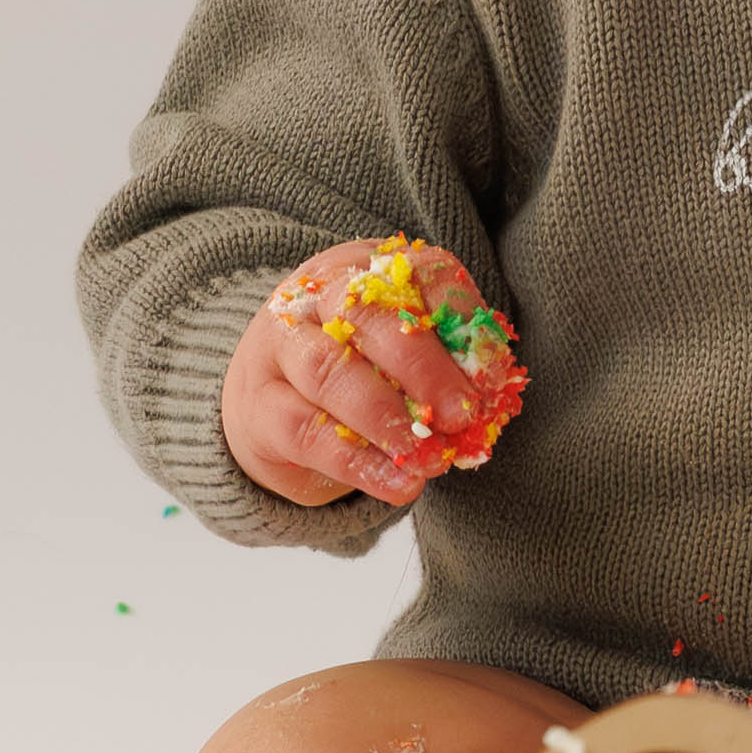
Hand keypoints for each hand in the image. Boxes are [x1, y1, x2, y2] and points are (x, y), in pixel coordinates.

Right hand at [220, 236, 529, 508]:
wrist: (273, 406)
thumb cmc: (361, 372)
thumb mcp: (403, 353)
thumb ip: (448, 361)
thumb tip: (492, 391)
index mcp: (368, 269)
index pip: (418, 274)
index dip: (458, 319)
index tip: (490, 373)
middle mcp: (316, 296)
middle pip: (368, 317)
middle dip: (423, 368)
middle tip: (462, 415)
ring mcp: (279, 348)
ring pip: (328, 372)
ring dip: (387, 418)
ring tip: (429, 458)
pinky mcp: (259, 407)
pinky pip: (306, 432)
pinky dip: (358, 463)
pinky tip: (398, 483)